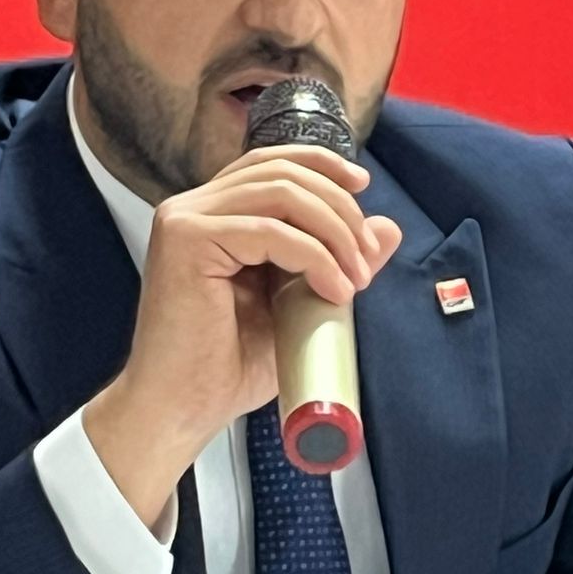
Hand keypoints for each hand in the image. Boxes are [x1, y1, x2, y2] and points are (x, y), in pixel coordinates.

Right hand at [84, 145, 403, 522]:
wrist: (184, 410)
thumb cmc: (229, 366)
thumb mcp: (301, 303)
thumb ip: (338, 261)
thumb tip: (387, 228)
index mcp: (214, 214)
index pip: (272, 164)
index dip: (322, 166)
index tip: (363, 188)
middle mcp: (192, 207)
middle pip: (284, 174)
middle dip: (340, 210)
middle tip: (366, 259)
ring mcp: (184, 220)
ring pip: (282, 194)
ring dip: (334, 231)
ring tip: (356, 277)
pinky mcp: (185, 241)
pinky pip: (269, 231)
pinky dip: (315, 257)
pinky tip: (334, 290)